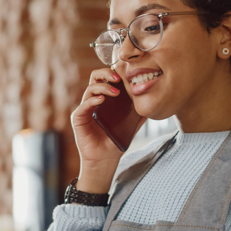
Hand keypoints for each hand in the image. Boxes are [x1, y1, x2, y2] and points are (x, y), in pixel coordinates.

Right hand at [70, 68, 141, 193]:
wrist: (105, 159)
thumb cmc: (116, 140)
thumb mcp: (131, 124)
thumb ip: (139, 112)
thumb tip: (152, 101)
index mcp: (104, 98)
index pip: (106, 78)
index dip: (114, 72)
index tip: (126, 73)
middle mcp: (93, 100)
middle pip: (95, 77)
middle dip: (106, 73)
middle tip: (118, 78)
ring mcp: (85, 108)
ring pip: (90, 89)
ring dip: (103, 87)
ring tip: (115, 92)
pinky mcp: (78, 118)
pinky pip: (83, 105)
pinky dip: (92, 100)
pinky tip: (102, 100)